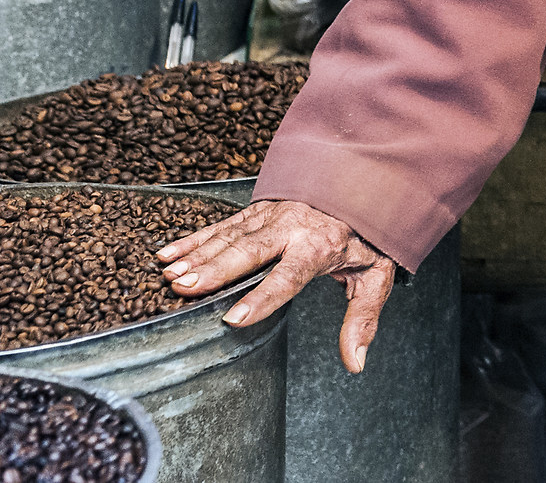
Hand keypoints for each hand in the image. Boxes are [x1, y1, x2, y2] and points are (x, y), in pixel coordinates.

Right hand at [158, 200, 395, 373]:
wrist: (364, 185)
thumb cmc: (366, 236)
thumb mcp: (375, 276)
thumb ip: (363, 319)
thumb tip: (354, 362)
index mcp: (321, 246)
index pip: (289, 276)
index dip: (262, 298)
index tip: (234, 319)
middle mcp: (293, 228)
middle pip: (250, 251)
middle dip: (216, 270)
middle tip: (184, 288)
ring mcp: (272, 216)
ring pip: (230, 237)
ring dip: (198, 256)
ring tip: (171, 276)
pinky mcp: (257, 210)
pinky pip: (221, 225)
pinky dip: (193, 240)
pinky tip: (167, 254)